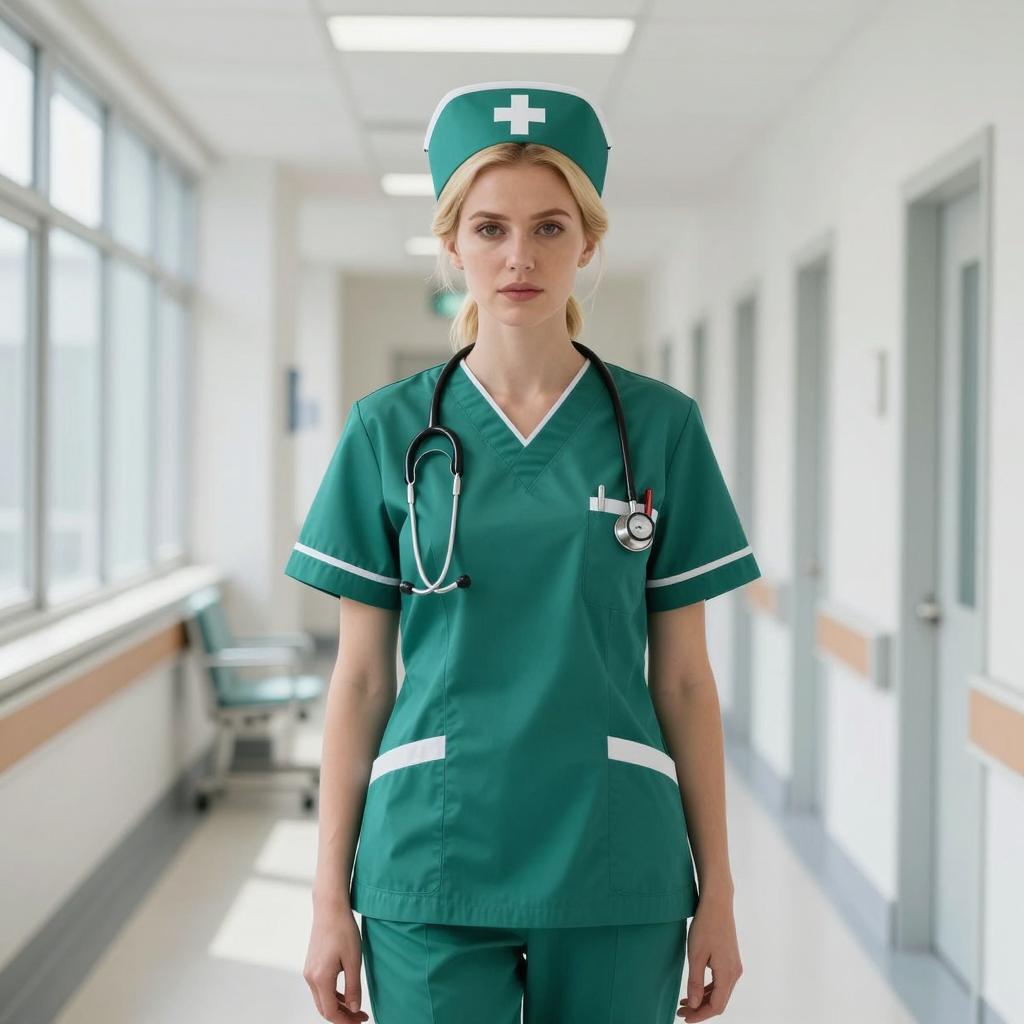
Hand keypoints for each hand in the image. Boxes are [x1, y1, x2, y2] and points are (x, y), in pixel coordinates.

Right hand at [303, 902, 369, 1021]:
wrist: (330, 908)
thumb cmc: (343, 930)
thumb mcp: (353, 960)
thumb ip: (353, 987)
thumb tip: (354, 1009)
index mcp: (320, 978)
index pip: (331, 1012)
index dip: (346, 1021)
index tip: (361, 1020)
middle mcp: (310, 977)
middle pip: (324, 1009)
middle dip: (343, 1016)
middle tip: (361, 1017)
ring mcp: (309, 971)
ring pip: (322, 999)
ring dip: (338, 1006)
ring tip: (356, 1008)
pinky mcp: (311, 965)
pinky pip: (320, 988)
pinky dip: (333, 995)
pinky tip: (346, 994)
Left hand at [677, 892, 741, 1019]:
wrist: (717, 903)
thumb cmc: (705, 926)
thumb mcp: (696, 955)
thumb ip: (695, 981)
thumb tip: (695, 1005)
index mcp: (728, 974)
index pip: (716, 1006)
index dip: (700, 1015)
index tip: (685, 1018)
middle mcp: (735, 973)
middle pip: (719, 1001)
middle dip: (700, 1009)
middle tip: (681, 1011)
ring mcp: (734, 966)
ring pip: (720, 992)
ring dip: (703, 999)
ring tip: (685, 1001)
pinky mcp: (730, 959)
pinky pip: (721, 981)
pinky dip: (708, 988)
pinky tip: (696, 988)